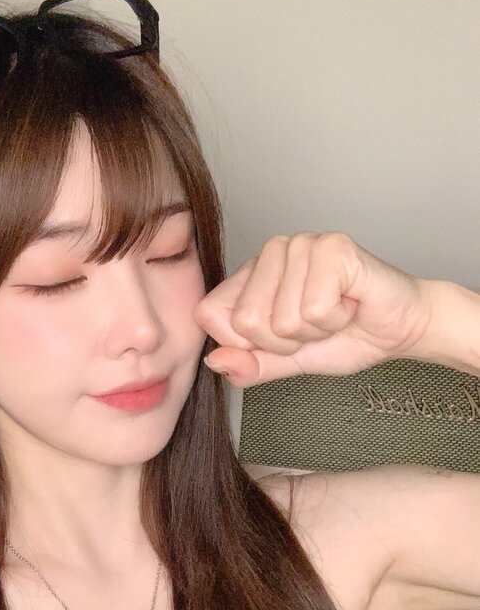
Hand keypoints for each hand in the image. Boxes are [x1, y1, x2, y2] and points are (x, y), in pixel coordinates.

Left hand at [194, 232, 432, 386]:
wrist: (399, 330)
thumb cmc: (345, 336)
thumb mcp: (286, 360)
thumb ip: (249, 364)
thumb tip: (214, 360)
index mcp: (252, 274)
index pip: (210, 314)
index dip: (246, 343)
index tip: (283, 337)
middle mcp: (272, 252)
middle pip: (245, 321)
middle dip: (284, 341)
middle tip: (315, 325)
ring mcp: (301, 245)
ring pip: (282, 318)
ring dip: (315, 331)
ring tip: (335, 313)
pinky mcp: (332, 247)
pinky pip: (314, 309)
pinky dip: (336, 320)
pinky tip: (350, 304)